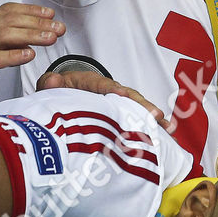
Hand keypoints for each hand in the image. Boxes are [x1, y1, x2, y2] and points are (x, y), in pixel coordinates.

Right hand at [0, 4, 65, 118]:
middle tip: (59, 28)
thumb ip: (5, 45)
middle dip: (37, 22)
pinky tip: (29, 55)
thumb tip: (30, 39)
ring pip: (3, 35)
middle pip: (9, 20)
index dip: (31, 10)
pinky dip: (13, 55)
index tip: (51, 14)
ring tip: (50, 38)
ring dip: (30, 34)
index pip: (7, 11)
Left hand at [36, 69, 174, 131]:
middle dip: (142, 105)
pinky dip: (149, 126)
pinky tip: (164, 135)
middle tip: (157, 115)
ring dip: (152, 117)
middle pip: (128, 97)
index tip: (124, 96)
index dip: (114, 90)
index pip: (103, 85)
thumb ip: (49, 83)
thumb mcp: (50, 86)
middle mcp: (108, 91)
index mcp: (90, 82)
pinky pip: (135, 119)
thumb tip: (52, 81)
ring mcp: (116, 103)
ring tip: (168, 127)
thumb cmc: (58, 91)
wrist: (63, 96)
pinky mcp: (119, 116)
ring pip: (136, 108)